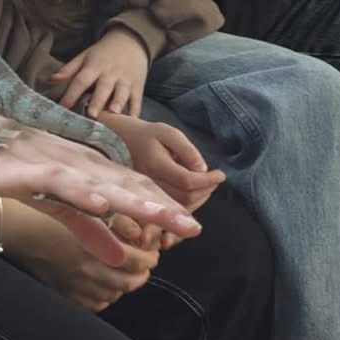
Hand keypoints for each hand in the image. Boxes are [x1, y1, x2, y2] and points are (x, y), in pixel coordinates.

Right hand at [0, 110, 203, 248]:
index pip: (133, 190)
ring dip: (132, 199)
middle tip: (195, 226)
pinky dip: (82, 191)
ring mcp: (54, 165)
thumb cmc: (8, 165)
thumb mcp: (54, 203)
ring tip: (164, 215)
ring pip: (100, 183)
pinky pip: (59, 181)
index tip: (193, 227)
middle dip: (162, 207)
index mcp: (87, 171)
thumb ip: (88, 229)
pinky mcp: (28, 169)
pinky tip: (103, 202)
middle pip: (126, 186)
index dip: (163, 207)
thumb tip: (121, 258)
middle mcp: (78, 165)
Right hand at [16, 209, 161, 311]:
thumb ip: (117, 223)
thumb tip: (142, 236)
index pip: (139, 261)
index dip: (150, 257)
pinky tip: (101, 283)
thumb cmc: (50, 211)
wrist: (14, 228)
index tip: (150, 251)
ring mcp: (76, 285)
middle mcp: (88, 269)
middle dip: (141, 273)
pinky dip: (103, 296)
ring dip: (122, 284)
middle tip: (142, 264)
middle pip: (130, 282)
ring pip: (115, 294)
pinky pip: (95, 304)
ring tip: (121, 272)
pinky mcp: (65, 294)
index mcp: (97, 246)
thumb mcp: (86, 209)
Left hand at [51, 27, 149, 118]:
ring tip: (113, 115)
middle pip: (103, 88)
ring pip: (122, 94)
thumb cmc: (103, 53)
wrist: (131, 41)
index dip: (71, 93)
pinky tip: (132, 123)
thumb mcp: (85, 56)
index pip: (81, 80)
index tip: (63, 107)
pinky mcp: (138, 87)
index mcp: (94, 66)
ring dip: (118, 104)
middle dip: (98, 101)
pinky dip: (135, 113)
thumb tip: (52, 79)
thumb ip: (69, 68)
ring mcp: (126, 80)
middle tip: (92, 115)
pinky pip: (137, 101)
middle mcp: (110, 74)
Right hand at [101, 112, 224, 212]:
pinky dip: (189, 202)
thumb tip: (202, 169)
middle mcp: (149, 183)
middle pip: (186, 197)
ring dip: (200, 198)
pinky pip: (173, 208)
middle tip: (215, 178)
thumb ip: (186, 149)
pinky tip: (195, 191)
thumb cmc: (147, 135)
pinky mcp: (149, 199)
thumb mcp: (167, 132)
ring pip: (180, 206)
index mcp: (155, 164)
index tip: (221, 174)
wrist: (118, 142)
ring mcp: (147, 194)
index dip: (208, 180)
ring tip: (208, 184)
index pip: (187, 181)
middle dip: (206, 190)